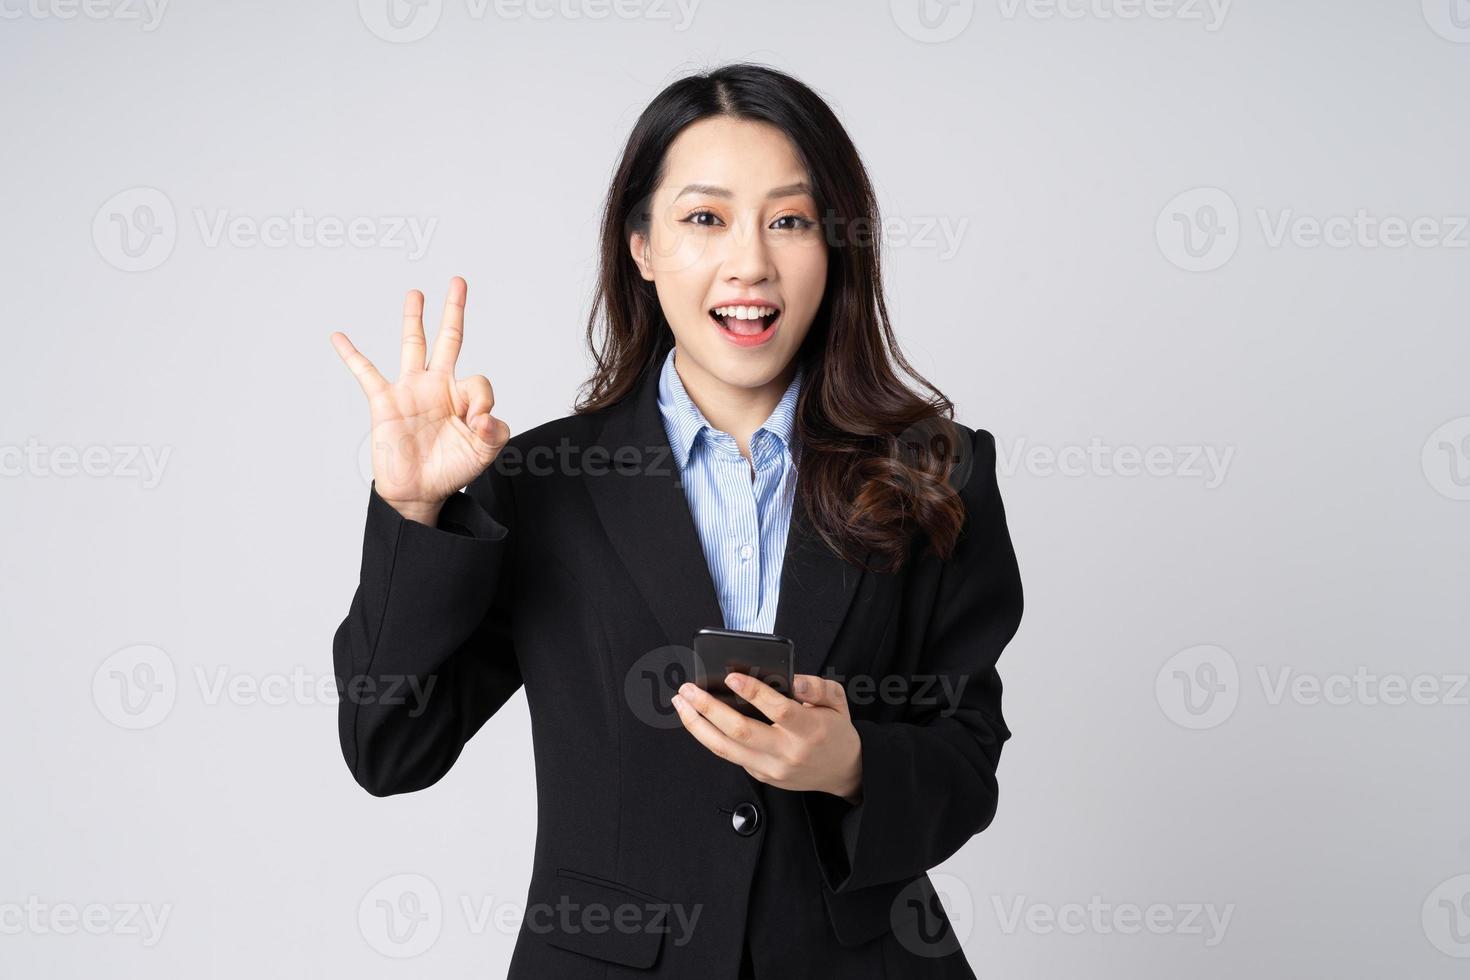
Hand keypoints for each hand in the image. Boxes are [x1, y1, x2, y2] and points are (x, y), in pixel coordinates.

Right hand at [331, 277, 509, 523]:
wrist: (420, 493)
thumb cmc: (452, 470)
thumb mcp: (486, 451)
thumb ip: (495, 430)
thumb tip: (483, 415)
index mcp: (462, 396)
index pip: (479, 380)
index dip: (482, 401)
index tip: (477, 424)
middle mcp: (437, 386)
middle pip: (448, 339)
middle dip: (453, 310)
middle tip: (458, 282)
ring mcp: (411, 390)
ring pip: (413, 345)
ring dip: (414, 318)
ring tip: (416, 293)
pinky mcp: (386, 402)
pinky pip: (366, 373)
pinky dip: (351, 355)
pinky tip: (339, 337)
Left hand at [671, 673, 862, 803]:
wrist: (843, 773)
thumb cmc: (836, 731)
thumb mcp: (838, 701)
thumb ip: (817, 686)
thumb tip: (792, 679)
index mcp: (809, 730)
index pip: (778, 711)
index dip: (754, 692)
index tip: (731, 676)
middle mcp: (787, 753)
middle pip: (741, 732)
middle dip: (708, 709)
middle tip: (688, 689)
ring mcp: (772, 768)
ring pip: (726, 749)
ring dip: (698, 725)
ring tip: (681, 703)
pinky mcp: (762, 776)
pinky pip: (731, 755)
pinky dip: (710, 736)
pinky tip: (698, 719)